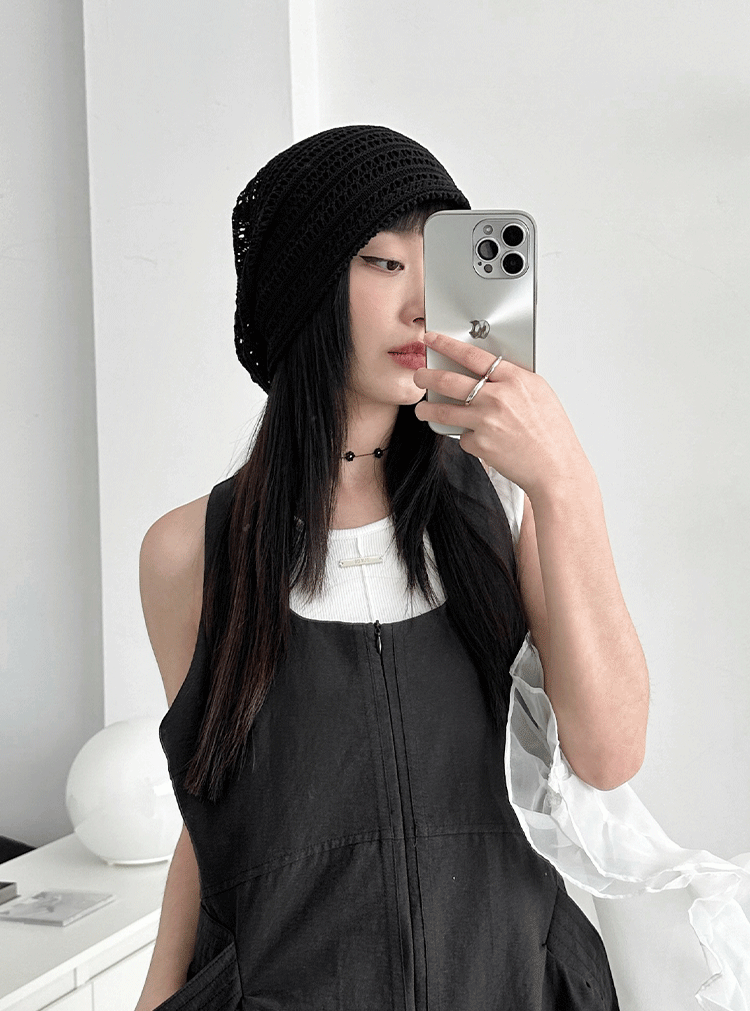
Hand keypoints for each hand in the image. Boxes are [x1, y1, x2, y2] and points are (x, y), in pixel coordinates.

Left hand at [413, 331, 591, 498]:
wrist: (556, 468)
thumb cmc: (552, 433)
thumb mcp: (538, 393)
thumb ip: (512, 380)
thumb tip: (488, 371)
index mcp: (515, 380)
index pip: (472, 355)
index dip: (446, 344)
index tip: (432, 339)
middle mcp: (498, 398)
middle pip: (449, 380)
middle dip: (427, 376)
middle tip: (419, 376)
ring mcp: (486, 422)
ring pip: (443, 410)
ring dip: (427, 408)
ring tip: (422, 408)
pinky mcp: (479, 444)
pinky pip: (462, 436)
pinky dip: (467, 437)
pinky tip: (480, 440)